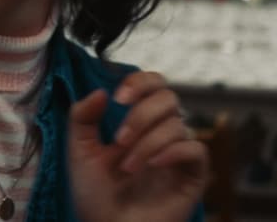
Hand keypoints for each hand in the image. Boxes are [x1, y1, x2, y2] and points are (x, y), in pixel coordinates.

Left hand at [69, 73, 208, 221]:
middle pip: (169, 98)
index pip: (153, 84)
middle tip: (119, 140)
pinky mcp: (192, 176)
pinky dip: (173, 152)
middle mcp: (161, 133)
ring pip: (177, 125)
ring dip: (147, 143)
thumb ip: (83, 117)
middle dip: (141, 115)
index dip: (140, 82)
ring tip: (126, 168)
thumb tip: (101, 91)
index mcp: (138, 121)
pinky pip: (196, 150)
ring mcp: (178, 153)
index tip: (118, 97)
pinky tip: (152, 165)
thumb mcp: (79, 150)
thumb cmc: (94, 194)